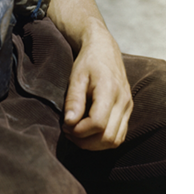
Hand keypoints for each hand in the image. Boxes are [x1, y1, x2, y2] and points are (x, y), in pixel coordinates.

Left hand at [62, 27, 132, 150]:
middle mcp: (123, 102)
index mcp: (109, 91)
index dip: (80, 131)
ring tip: (76, 133)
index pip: (98, 124)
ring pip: (115, 140)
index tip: (65, 125)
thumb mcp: (76, 76)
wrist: (104, 49)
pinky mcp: (128, 110)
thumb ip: (74, 99)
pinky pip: (119, 135)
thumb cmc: (88, 61)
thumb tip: (69, 123)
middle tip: (68, 132)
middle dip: (85, 141)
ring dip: (94, 144)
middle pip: (108, 137)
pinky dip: (103, 140)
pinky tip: (89, 132)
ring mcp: (128, 107)